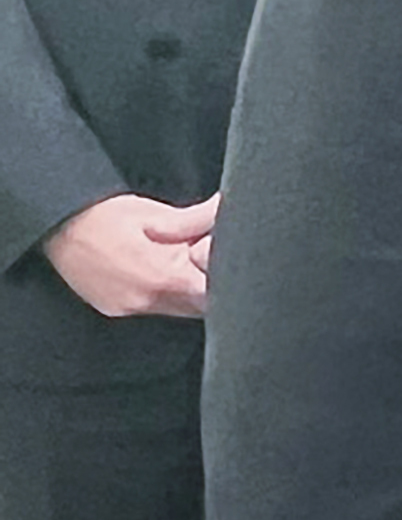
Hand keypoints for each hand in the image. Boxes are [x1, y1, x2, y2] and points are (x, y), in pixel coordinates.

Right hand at [41, 192, 215, 318]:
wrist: (56, 224)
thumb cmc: (105, 214)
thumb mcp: (155, 212)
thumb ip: (197, 219)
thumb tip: (227, 209)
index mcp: (159, 277)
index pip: (212, 293)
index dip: (224, 276)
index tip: (226, 259)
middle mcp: (143, 300)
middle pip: (198, 306)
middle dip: (209, 286)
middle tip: (206, 260)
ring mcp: (126, 308)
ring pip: (176, 309)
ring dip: (187, 292)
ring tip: (180, 263)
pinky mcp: (113, 309)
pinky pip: (152, 308)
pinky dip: (164, 294)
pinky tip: (159, 272)